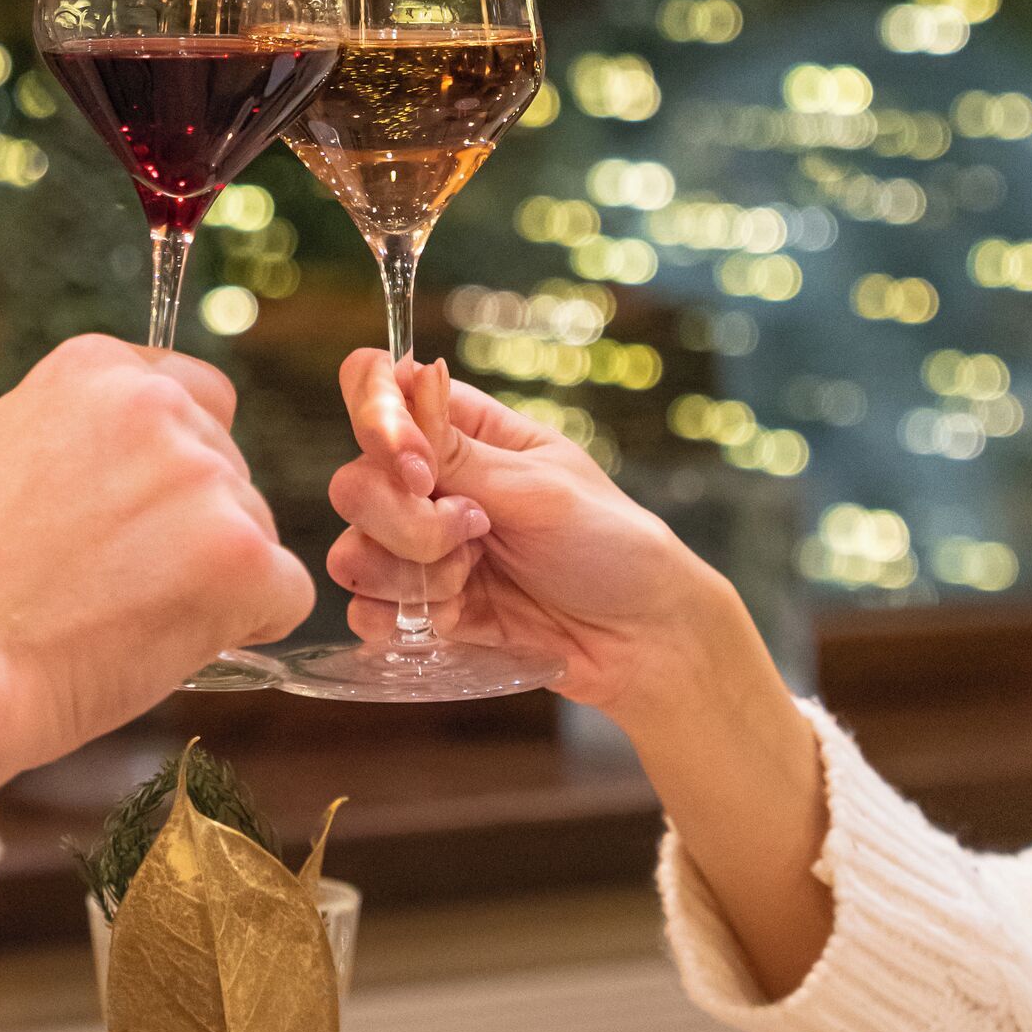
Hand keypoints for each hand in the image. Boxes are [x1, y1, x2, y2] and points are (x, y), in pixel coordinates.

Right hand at [0, 335, 311, 783]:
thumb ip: (58, 431)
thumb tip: (94, 450)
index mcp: (93, 371)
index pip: (190, 392)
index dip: (170, 459)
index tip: (142, 507)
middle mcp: (158, 407)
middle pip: (223, 464)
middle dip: (191, 522)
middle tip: (120, 582)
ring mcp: (205, 479)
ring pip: (252, 530)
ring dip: (214, 577)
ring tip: (130, 620)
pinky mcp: (243, 558)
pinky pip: (283, 594)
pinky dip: (247, 627)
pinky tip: (177, 645)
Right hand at [328, 349, 833, 997]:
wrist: (669, 659)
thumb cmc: (632, 560)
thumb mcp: (552, 493)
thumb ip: (465, 447)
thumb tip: (399, 372)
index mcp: (483, 433)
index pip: (389, 400)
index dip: (381, 429)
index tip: (413, 465)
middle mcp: (455, 489)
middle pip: (363, 481)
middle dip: (398, 518)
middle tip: (457, 543)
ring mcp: (446, 556)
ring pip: (362, 552)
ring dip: (398, 578)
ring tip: (458, 596)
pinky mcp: (445, 621)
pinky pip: (380, 617)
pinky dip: (399, 629)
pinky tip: (439, 636)